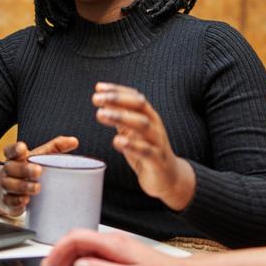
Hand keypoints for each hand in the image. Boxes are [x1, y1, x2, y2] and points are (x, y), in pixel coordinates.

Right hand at [0, 136, 77, 216]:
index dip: (15, 149)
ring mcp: (7, 186)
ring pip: (9, 185)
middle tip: (38, 171)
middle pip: (11, 168)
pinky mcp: (8, 202)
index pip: (11, 150)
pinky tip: (25, 202)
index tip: (23, 149)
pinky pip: (9, 202)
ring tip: (37, 188)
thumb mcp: (41, 156)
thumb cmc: (30, 169)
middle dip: (24, 169)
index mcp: (16, 157)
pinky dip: (16, 202)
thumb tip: (74, 141)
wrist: (10, 188)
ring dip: (23, 187)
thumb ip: (56, 147)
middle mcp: (9, 171)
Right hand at [41, 229, 184, 265]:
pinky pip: (92, 251)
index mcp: (113, 243)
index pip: (78, 237)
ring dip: (70, 258)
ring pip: (83, 246)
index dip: (59, 248)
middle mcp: (112, 240)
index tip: (50, 261)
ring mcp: (114, 244)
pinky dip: (80, 260)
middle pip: (77, 239)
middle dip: (61, 254)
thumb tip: (80, 265)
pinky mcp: (116, 250)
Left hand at [92, 82, 194, 209]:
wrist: (169, 178)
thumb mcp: (133, 131)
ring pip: (142, 125)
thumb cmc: (147, 151)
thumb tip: (104, 99)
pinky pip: (146, 151)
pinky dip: (132, 145)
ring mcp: (157, 142)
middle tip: (96, 98)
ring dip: (121, 117)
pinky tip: (117, 141)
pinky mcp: (157, 161)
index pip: (134, 97)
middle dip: (117, 99)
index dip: (117, 90)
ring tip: (100, 114)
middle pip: (139, 105)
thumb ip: (121, 116)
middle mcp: (154, 125)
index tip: (98, 88)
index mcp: (149, 116)